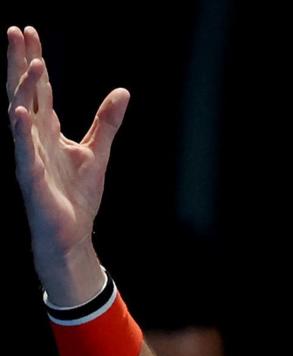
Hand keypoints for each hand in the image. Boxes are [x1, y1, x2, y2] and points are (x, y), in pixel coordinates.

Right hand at [7, 25, 127, 260]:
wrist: (72, 234)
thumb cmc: (77, 196)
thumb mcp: (98, 152)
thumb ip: (107, 122)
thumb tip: (123, 92)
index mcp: (48, 130)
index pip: (40, 89)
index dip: (34, 60)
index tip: (29, 31)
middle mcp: (34, 138)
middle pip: (24, 92)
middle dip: (20, 63)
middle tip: (16, 31)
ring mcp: (30, 156)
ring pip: (22, 116)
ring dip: (25, 90)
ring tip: (33, 64)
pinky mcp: (31, 178)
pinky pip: (25, 151)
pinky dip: (22, 132)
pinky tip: (21, 112)